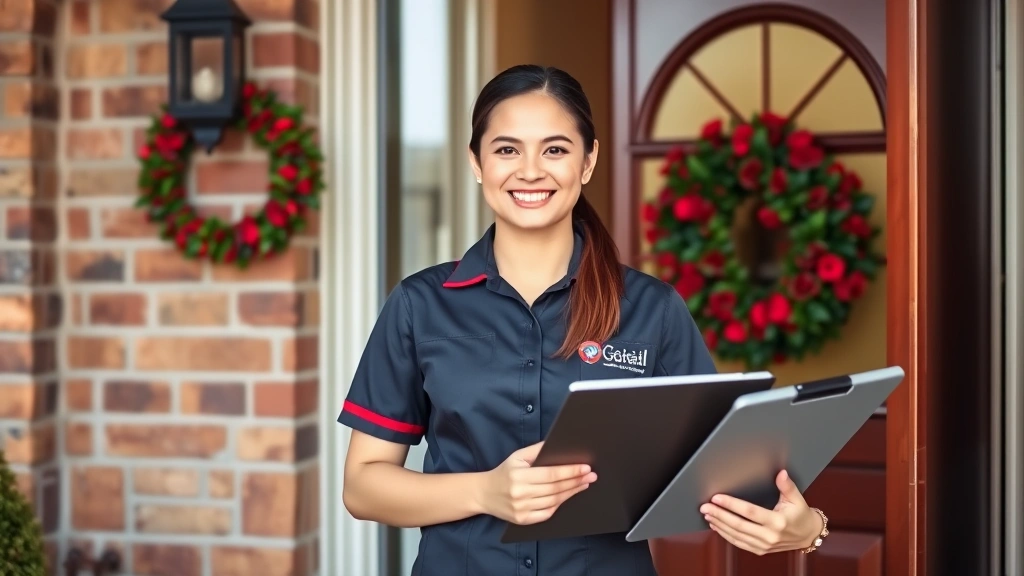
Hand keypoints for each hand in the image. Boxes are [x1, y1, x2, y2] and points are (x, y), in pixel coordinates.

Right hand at [478, 441, 596, 524]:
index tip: (586, 468)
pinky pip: (546, 513)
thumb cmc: (504, 472)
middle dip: (576, 481)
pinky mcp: (522, 519)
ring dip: (571, 493)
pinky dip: (559, 505)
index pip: (551, 474)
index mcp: (519, 476)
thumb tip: (557, 444)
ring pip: (553, 501)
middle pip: (555, 488)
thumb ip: (537, 450)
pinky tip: (568, 496)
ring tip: (583, 484)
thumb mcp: (517, 456)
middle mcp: (520, 493)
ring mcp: (521, 509)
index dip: (570, 471)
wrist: (483, 493)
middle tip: (591, 476)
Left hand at [699, 470, 822, 555]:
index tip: (717, 498)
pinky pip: (740, 543)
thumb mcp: (797, 498)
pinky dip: (726, 535)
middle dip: (719, 515)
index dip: (731, 504)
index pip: (749, 512)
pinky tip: (716, 527)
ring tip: (707, 515)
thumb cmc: (801, 514)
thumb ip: (787, 486)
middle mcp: (770, 535)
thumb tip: (781, 473)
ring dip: (720, 525)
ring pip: (736, 536)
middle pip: (739, 525)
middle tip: (704, 507)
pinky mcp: (760, 550)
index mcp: (778, 521)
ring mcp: (764, 545)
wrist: (808, 535)